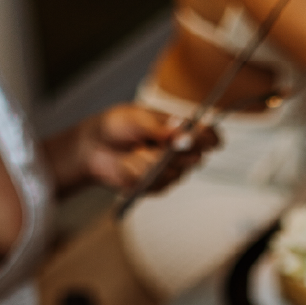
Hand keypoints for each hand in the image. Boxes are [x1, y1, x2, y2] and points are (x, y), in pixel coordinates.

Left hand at [47, 105, 218, 195]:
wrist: (94, 147)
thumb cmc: (116, 126)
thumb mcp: (137, 118)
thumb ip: (161, 127)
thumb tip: (183, 135)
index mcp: (180, 130)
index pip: (206, 136)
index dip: (211, 138)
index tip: (210, 140)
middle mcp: (180, 152)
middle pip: (195, 157)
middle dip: (179, 151)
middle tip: (163, 143)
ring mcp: (170, 171)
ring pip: (174, 172)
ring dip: (152, 161)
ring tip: (135, 150)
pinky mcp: (157, 187)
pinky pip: (157, 183)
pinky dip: (141, 173)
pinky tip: (130, 164)